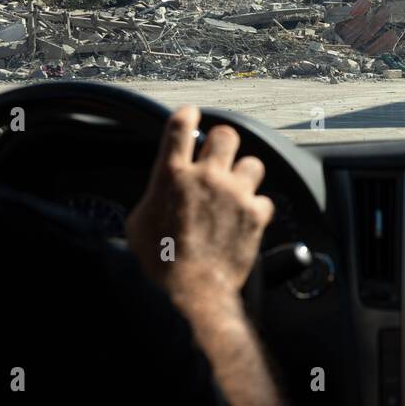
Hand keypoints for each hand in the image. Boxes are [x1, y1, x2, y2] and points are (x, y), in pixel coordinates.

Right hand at [127, 106, 274, 302]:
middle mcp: (206, 177)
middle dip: (224, 143)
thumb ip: (155, 197)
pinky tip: (247, 220)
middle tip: (220, 157)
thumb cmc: (158, 262)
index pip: (180, 126)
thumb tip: (161, 194)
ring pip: (253, 163)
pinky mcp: (255, 214)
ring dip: (245, 175)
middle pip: (226, 134)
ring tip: (237, 191)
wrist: (189, 291)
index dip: (187, 115)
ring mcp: (234, 193)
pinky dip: (257, 209)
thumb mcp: (139, 222)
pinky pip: (264, 200)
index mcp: (172, 175)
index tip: (191, 114)